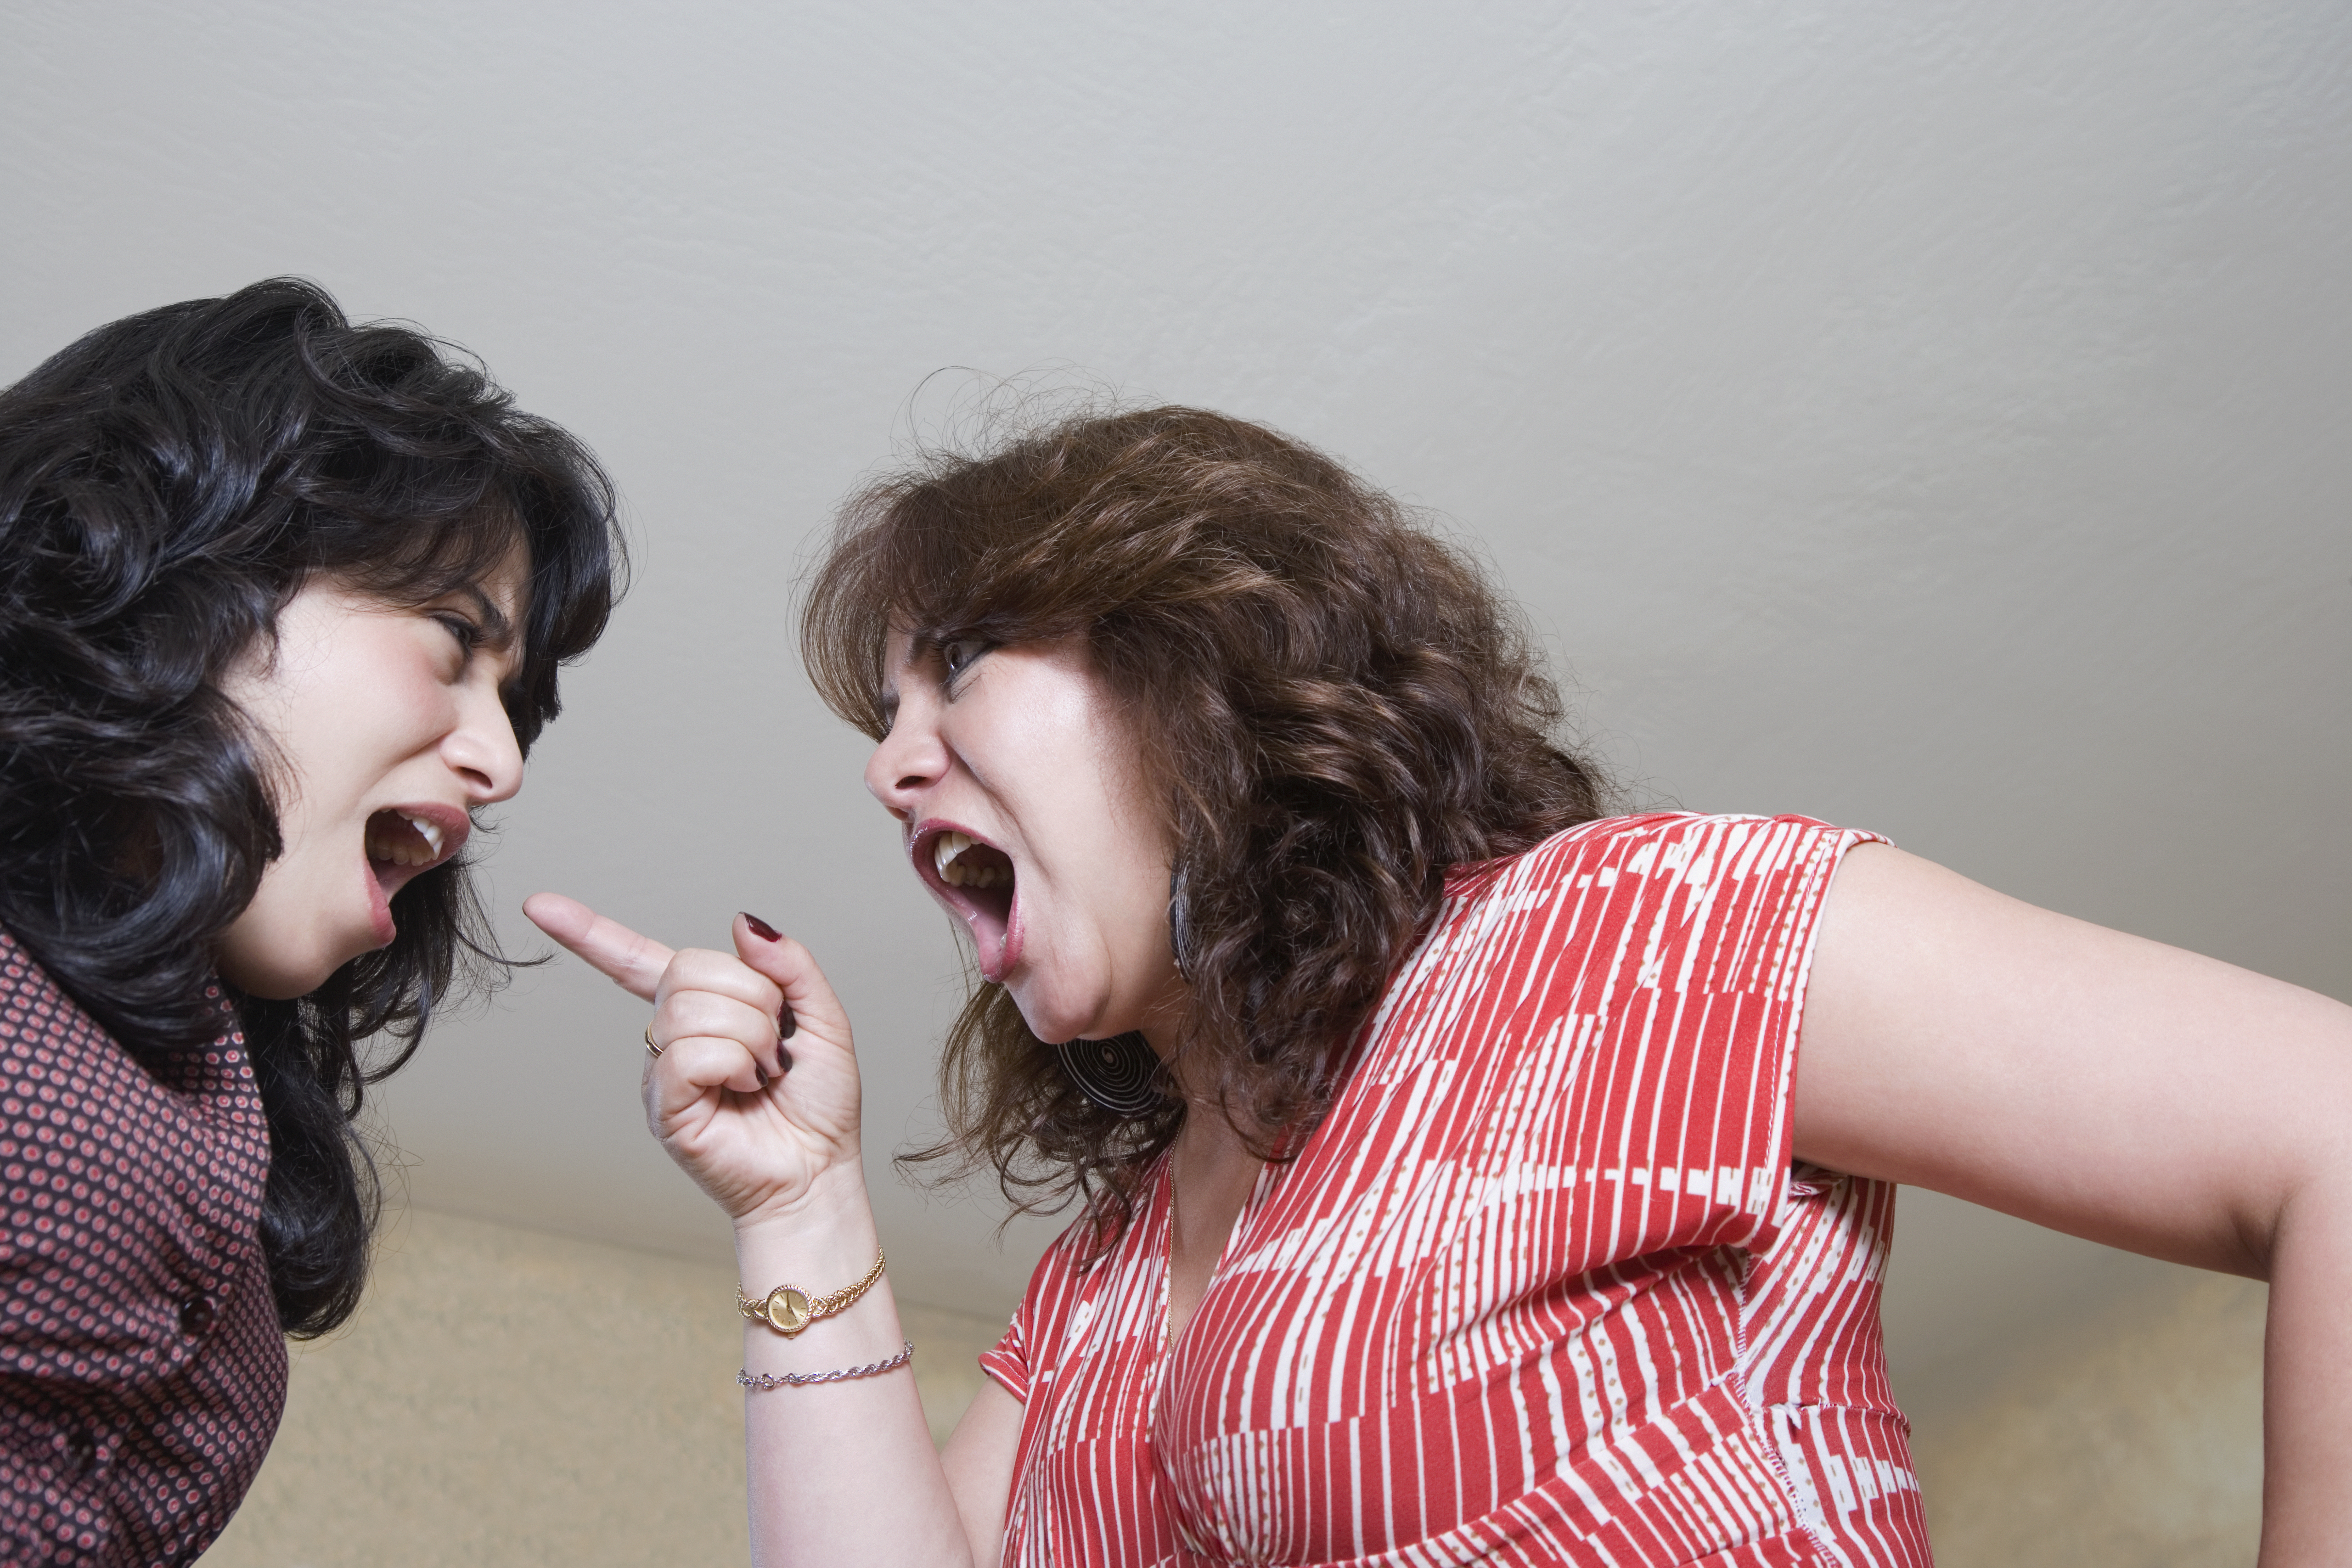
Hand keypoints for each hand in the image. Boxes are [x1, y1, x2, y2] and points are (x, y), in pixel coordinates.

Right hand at [522, 894, 864, 1227]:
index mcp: (706, 1006)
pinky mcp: (663, 1107)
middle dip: (753, 998)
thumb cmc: (818, 1103)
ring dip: (750, 1037)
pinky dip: (734, 1064)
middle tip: (774, 1045)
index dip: (590, 933)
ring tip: (762, 1073)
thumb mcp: (821, 1018)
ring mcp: (661, 1072)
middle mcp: (672, 1036)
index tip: (539, 906)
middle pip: (687, 970)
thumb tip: (742, 923)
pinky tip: (745, 1088)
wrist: (819, 1170)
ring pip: (690, 1011)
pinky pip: (688, 1055)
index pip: (638, 960)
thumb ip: (789, 965)